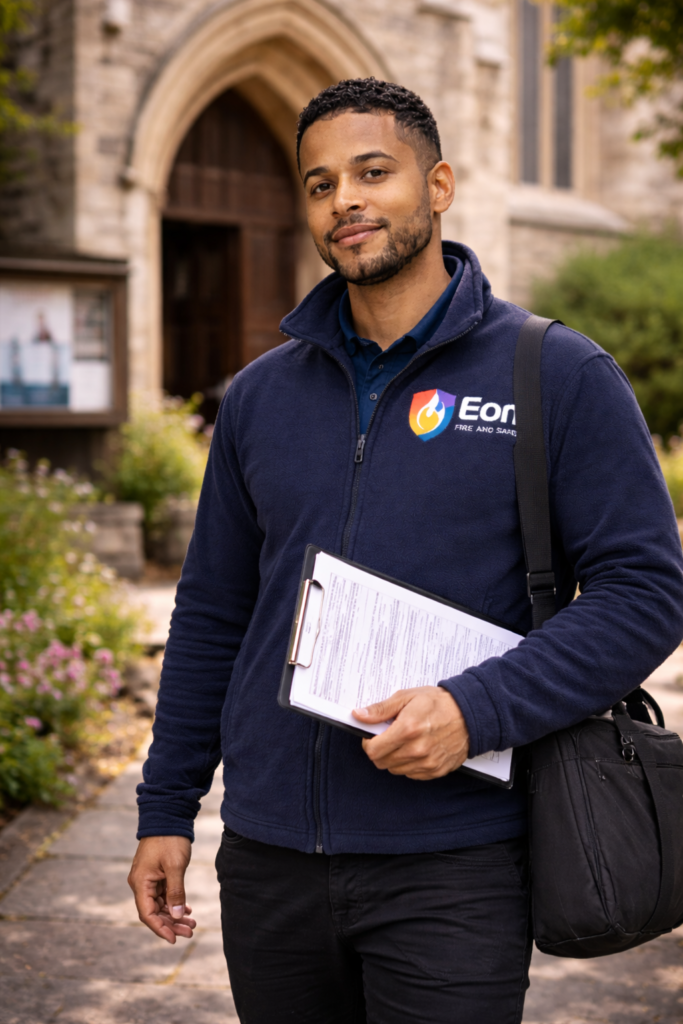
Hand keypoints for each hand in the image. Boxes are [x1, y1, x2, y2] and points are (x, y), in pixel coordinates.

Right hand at [128, 835, 195, 943]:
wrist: (168, 816)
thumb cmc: (170, 839)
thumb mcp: (175, 866)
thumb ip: (176, 891)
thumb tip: (176, 915)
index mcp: (140, 882)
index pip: (147, 914)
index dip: (160, 928)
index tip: (174, 939)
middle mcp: (140, 883)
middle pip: (154, 912)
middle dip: (171, 924)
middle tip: (190, 932)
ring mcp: (147, 878)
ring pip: (160, 904)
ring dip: (174, 914)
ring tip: (192, 923)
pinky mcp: (155, 874)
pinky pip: (163, 895)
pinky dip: (174, 903)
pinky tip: (187, 909)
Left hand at [353, 686, 469, 779]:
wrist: (470, 714)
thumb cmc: (439, 703)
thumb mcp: (406, 697)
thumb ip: (380, 709)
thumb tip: (359, 715)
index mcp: (407, 729)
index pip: (373, 750)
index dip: (368, 742)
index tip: (373, 736)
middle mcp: (417, 750)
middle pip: (382, 762)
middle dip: (380, 750)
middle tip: (389, 736)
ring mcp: (427, 763)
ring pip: (395, 769)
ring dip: (394, 757)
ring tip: (405, 741)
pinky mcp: (436, 771)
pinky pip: (411, 774)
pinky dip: (409, 764)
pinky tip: (416, 749)